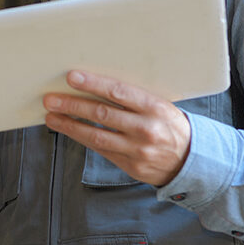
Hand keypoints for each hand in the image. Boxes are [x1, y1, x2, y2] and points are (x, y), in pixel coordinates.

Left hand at [43, 71, 190, 186]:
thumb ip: (134, 98)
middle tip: (51, 99)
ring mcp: (138, 150)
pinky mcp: (131, 166)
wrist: (192, 160)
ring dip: (70, 125)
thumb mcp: (160, 105)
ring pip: (96, 136)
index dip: (93, 84)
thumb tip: (96, 84)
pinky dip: (82, 138)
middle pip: (102, 115)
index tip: (72, 77)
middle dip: (72, 106)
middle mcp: (146, 129)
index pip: (119, 92)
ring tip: (51, 117)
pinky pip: (101, 150)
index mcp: (155, 108)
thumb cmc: (170, 125)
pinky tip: (68, 130)